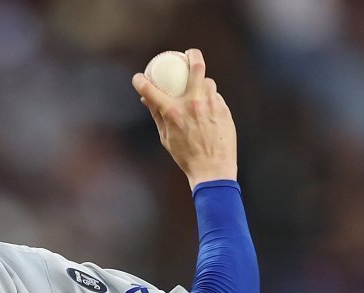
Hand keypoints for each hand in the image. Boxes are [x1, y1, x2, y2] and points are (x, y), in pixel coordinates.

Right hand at [132, 49, 236, 189]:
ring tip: (198, 92)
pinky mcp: (224, 110)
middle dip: (192, 55)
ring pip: (208, 82)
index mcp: (173, 112)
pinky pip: (216, 98)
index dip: (141, 81)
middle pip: (196, 67)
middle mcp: (193, 103)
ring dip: (202, 84)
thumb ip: (157, 115)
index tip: (139, 78)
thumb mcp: (166, 136)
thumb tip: (147, 99)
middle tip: (189, 54)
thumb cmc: (186, 155)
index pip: (151, 89)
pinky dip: (210, 101)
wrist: (212, 168)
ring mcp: (211, 105)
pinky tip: (207, 111)